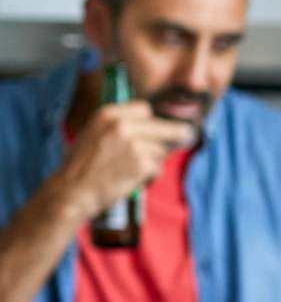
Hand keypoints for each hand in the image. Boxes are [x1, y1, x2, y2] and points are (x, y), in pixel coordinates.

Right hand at [54, 101, 193, 217]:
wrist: (72, 191)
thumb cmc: (81, 166)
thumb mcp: (93, 134)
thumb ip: (119, 126)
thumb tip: (152, 123)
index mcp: (108, 114)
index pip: (145, 109)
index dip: (151, 120)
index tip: (157, 127)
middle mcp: (122, 126)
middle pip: (165, 126)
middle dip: (175, 133)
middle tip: (187, 136)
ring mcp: (134, 145)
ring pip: (161, 150)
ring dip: (153, 161)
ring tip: (130, 170)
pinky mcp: (142, 164)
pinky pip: (157, 168)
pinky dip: (150, 176)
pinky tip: (133, 180)